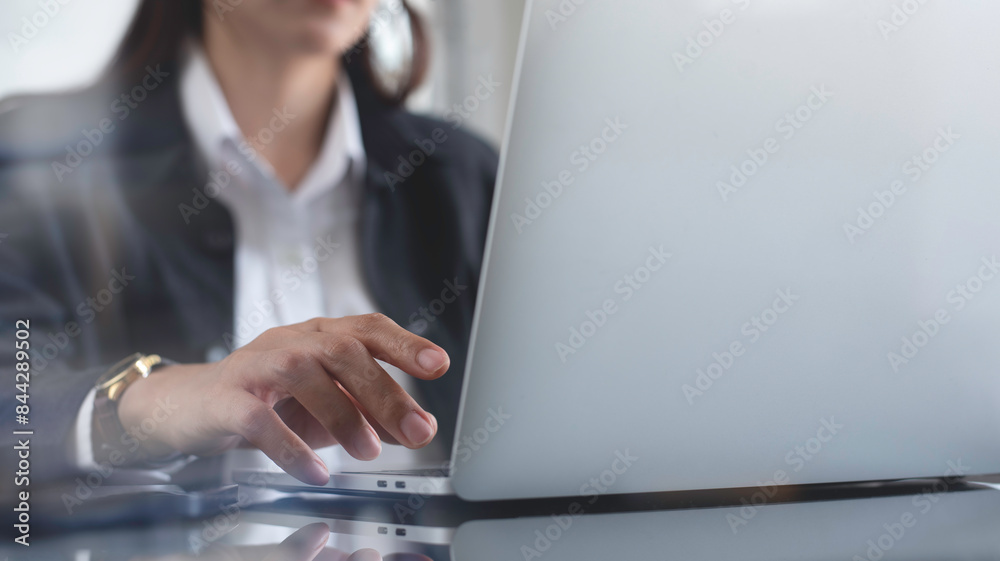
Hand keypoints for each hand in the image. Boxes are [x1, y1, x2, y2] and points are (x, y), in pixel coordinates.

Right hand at [115, 314, 449, 483]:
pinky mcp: (226, 400)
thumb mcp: (323, 404)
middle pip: (343, 351)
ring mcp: (256, 367)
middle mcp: (291, 342)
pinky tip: (315, 471)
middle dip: (385, 392)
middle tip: (418, 430)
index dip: (404, 344)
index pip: (367, 328)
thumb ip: (368, 412)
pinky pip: (260, 419)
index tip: (438, 364)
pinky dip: (291, 447)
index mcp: (320, 336)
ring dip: (343, 416)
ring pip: (304, 374)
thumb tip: (415, 428)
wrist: (188, 406)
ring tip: (369, 451)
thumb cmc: (267, 399)